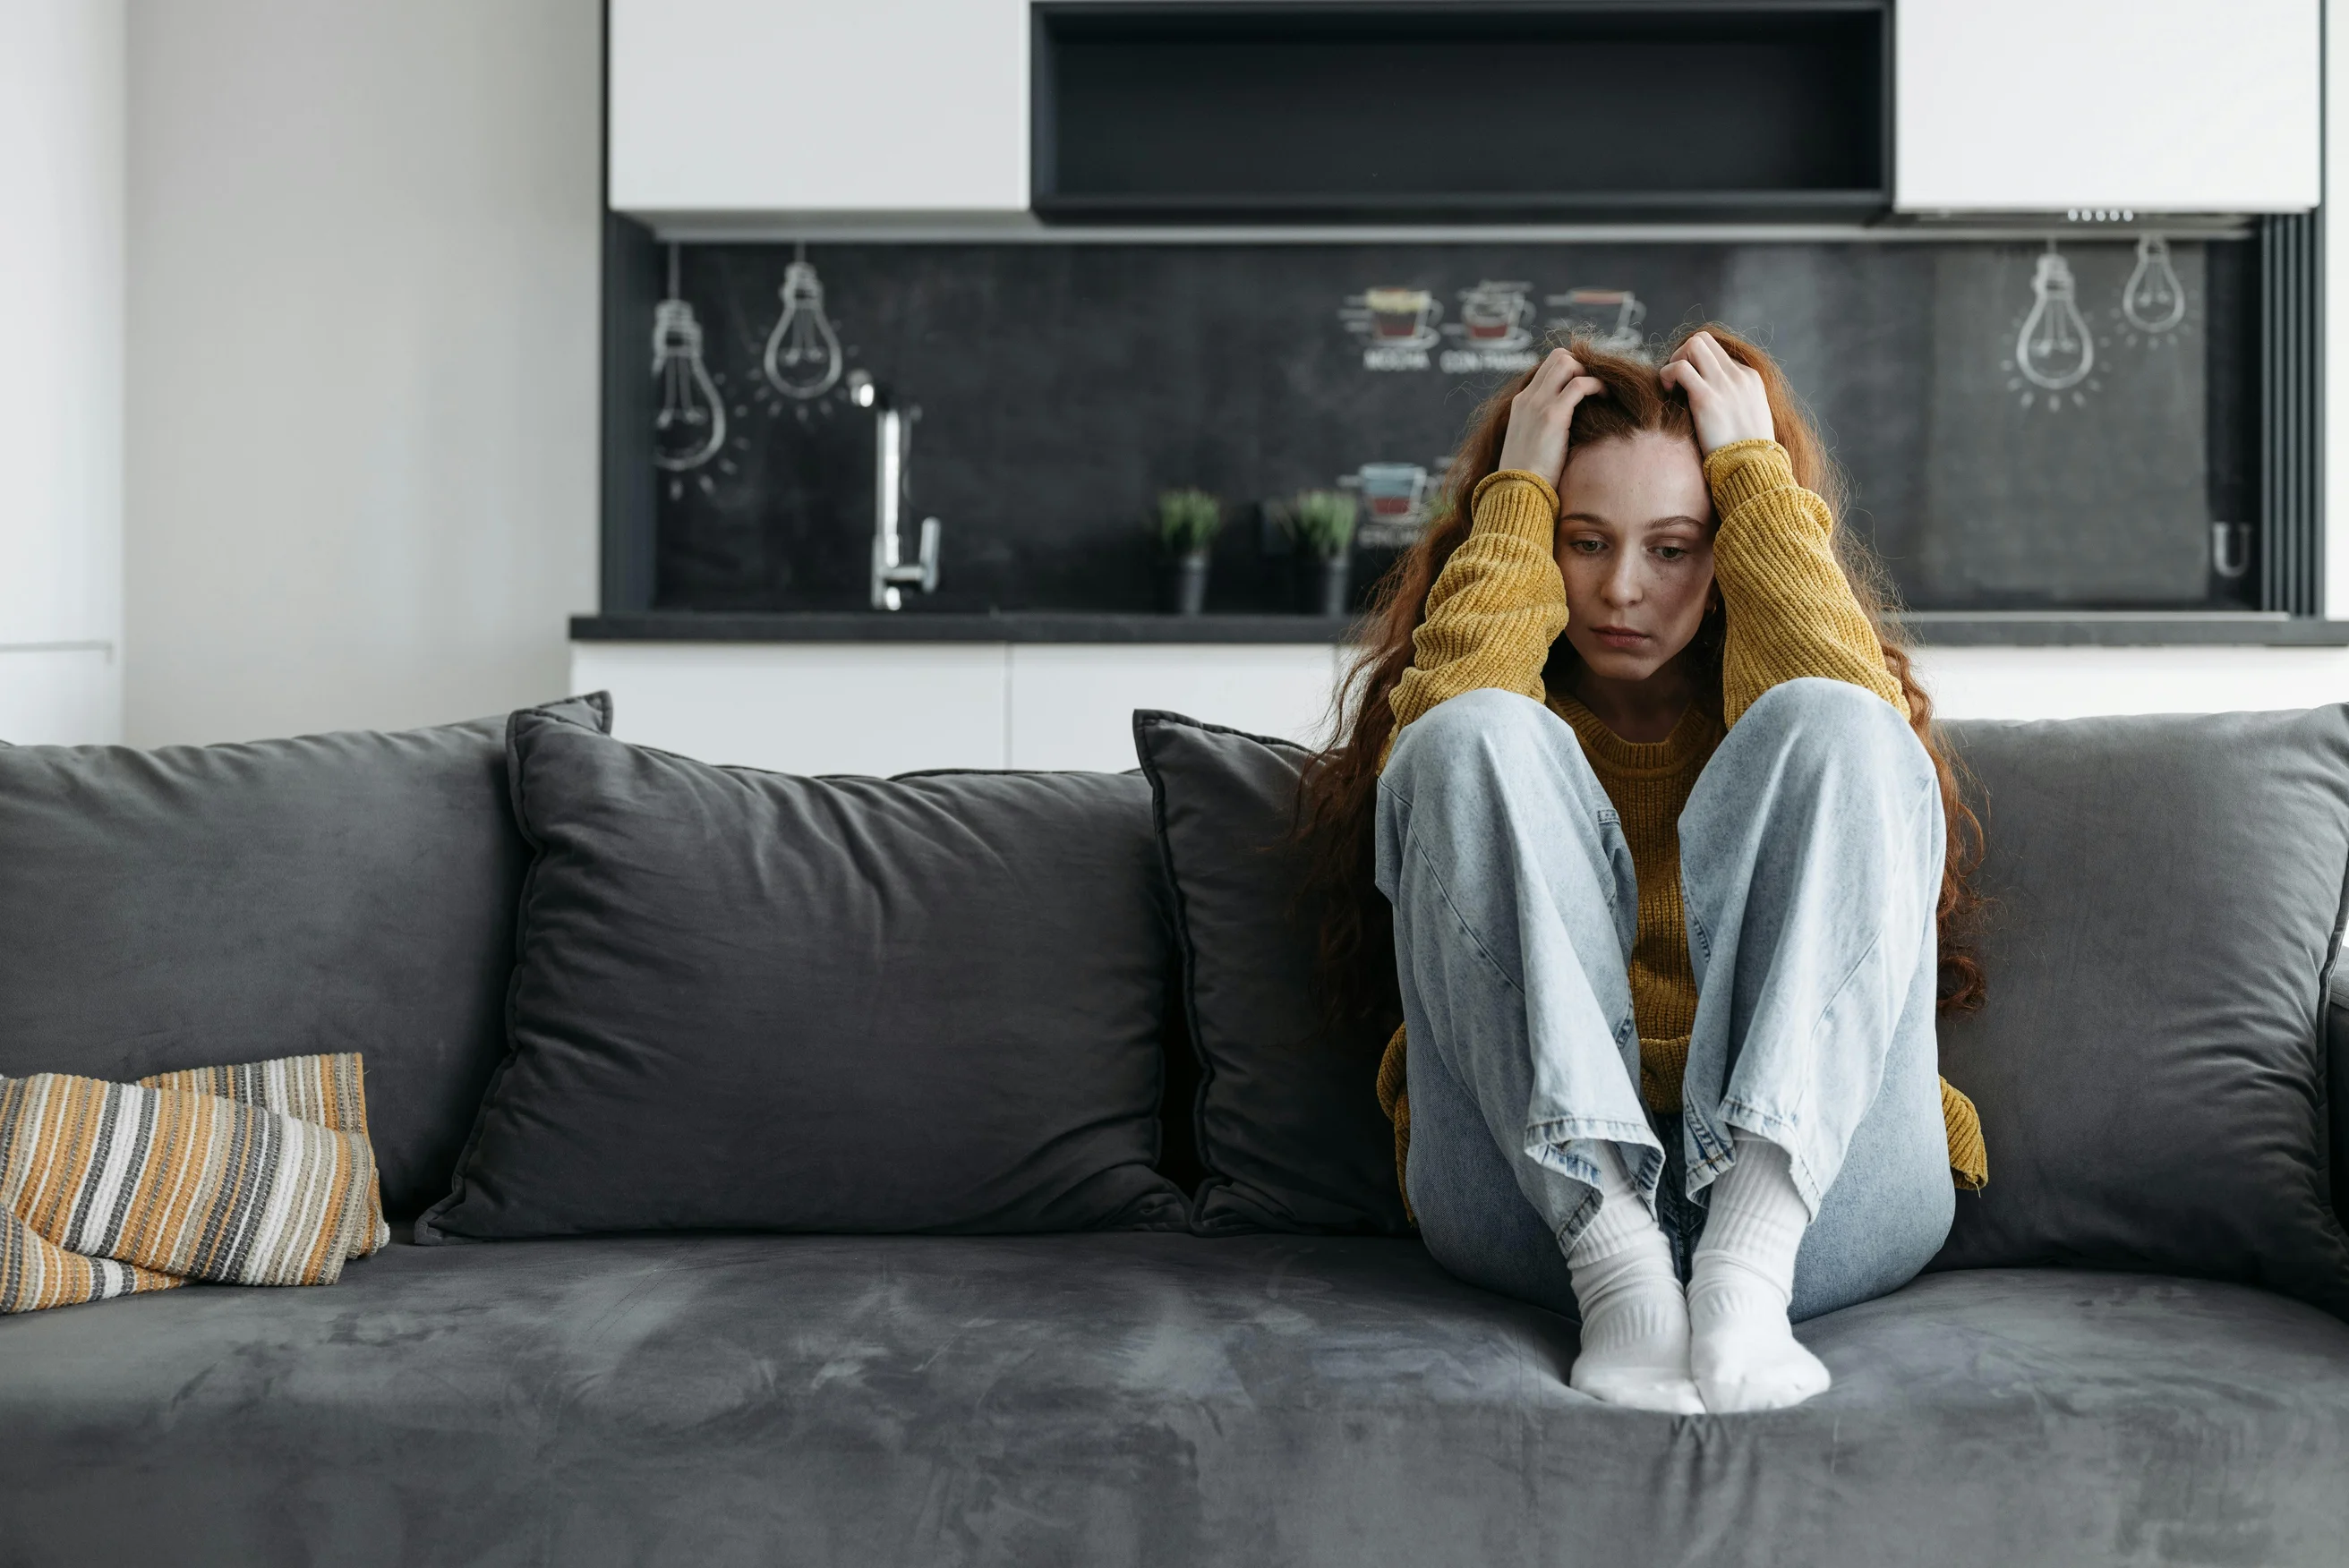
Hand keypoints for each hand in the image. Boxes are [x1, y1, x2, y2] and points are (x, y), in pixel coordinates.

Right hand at [1495, 348, 1606, 490]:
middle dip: (1582, 365)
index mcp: (1521, 404)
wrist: (1517, 491)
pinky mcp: (1552, 415)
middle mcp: (1527, 398)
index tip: (1586, 386)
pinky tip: (1605, 397)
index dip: (1571, 370)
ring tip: (1602, 391)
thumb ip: (1546, 426)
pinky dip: (1596, 385)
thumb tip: (1571, 424)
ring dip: (1588, 372)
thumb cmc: (1528, 476)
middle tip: (1596, 386)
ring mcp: (1537, 404)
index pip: (1547, 368)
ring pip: (1567, 363)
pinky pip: (1579, 384)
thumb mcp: (1533, 444)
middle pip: (1557, 357)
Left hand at [1660, 331, 1773, 453]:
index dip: (1697, 364)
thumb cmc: (1748, 451)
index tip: (1688, 384)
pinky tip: (1666, 391)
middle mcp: (1738, 376)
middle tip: (1676, 379)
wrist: (1754, 467)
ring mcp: (1723, 384)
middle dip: (1683, 353)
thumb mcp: (1749, 416)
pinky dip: (1667, 374)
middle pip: (1704, 340)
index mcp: (1750, 378)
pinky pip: (1679, 368)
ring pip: (1693, 344)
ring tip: (1671, 385)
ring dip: (1675, 359)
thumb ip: (1735, 400)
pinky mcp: (1706, 398)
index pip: (1718, 353)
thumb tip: (1713, 399)